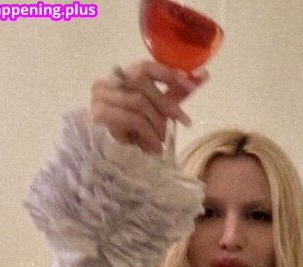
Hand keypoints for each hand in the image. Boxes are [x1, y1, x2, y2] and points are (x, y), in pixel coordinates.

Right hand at [90, 59, 207, 154]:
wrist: (112, 163)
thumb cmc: (134, 136)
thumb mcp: (156, 112)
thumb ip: (174, 94)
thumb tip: (202, 74)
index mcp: (120, 78)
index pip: (145, 67)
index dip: (168, 73)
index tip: (190, 84)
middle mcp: (106, 83)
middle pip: (141, 81)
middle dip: (166, 102)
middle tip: (183, 120)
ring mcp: (100, 98)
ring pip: (139, 102)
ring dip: (157, 123)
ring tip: (163, 141)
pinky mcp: (99, 115)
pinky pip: (133, 119)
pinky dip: (148, 133)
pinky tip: (153, 147)